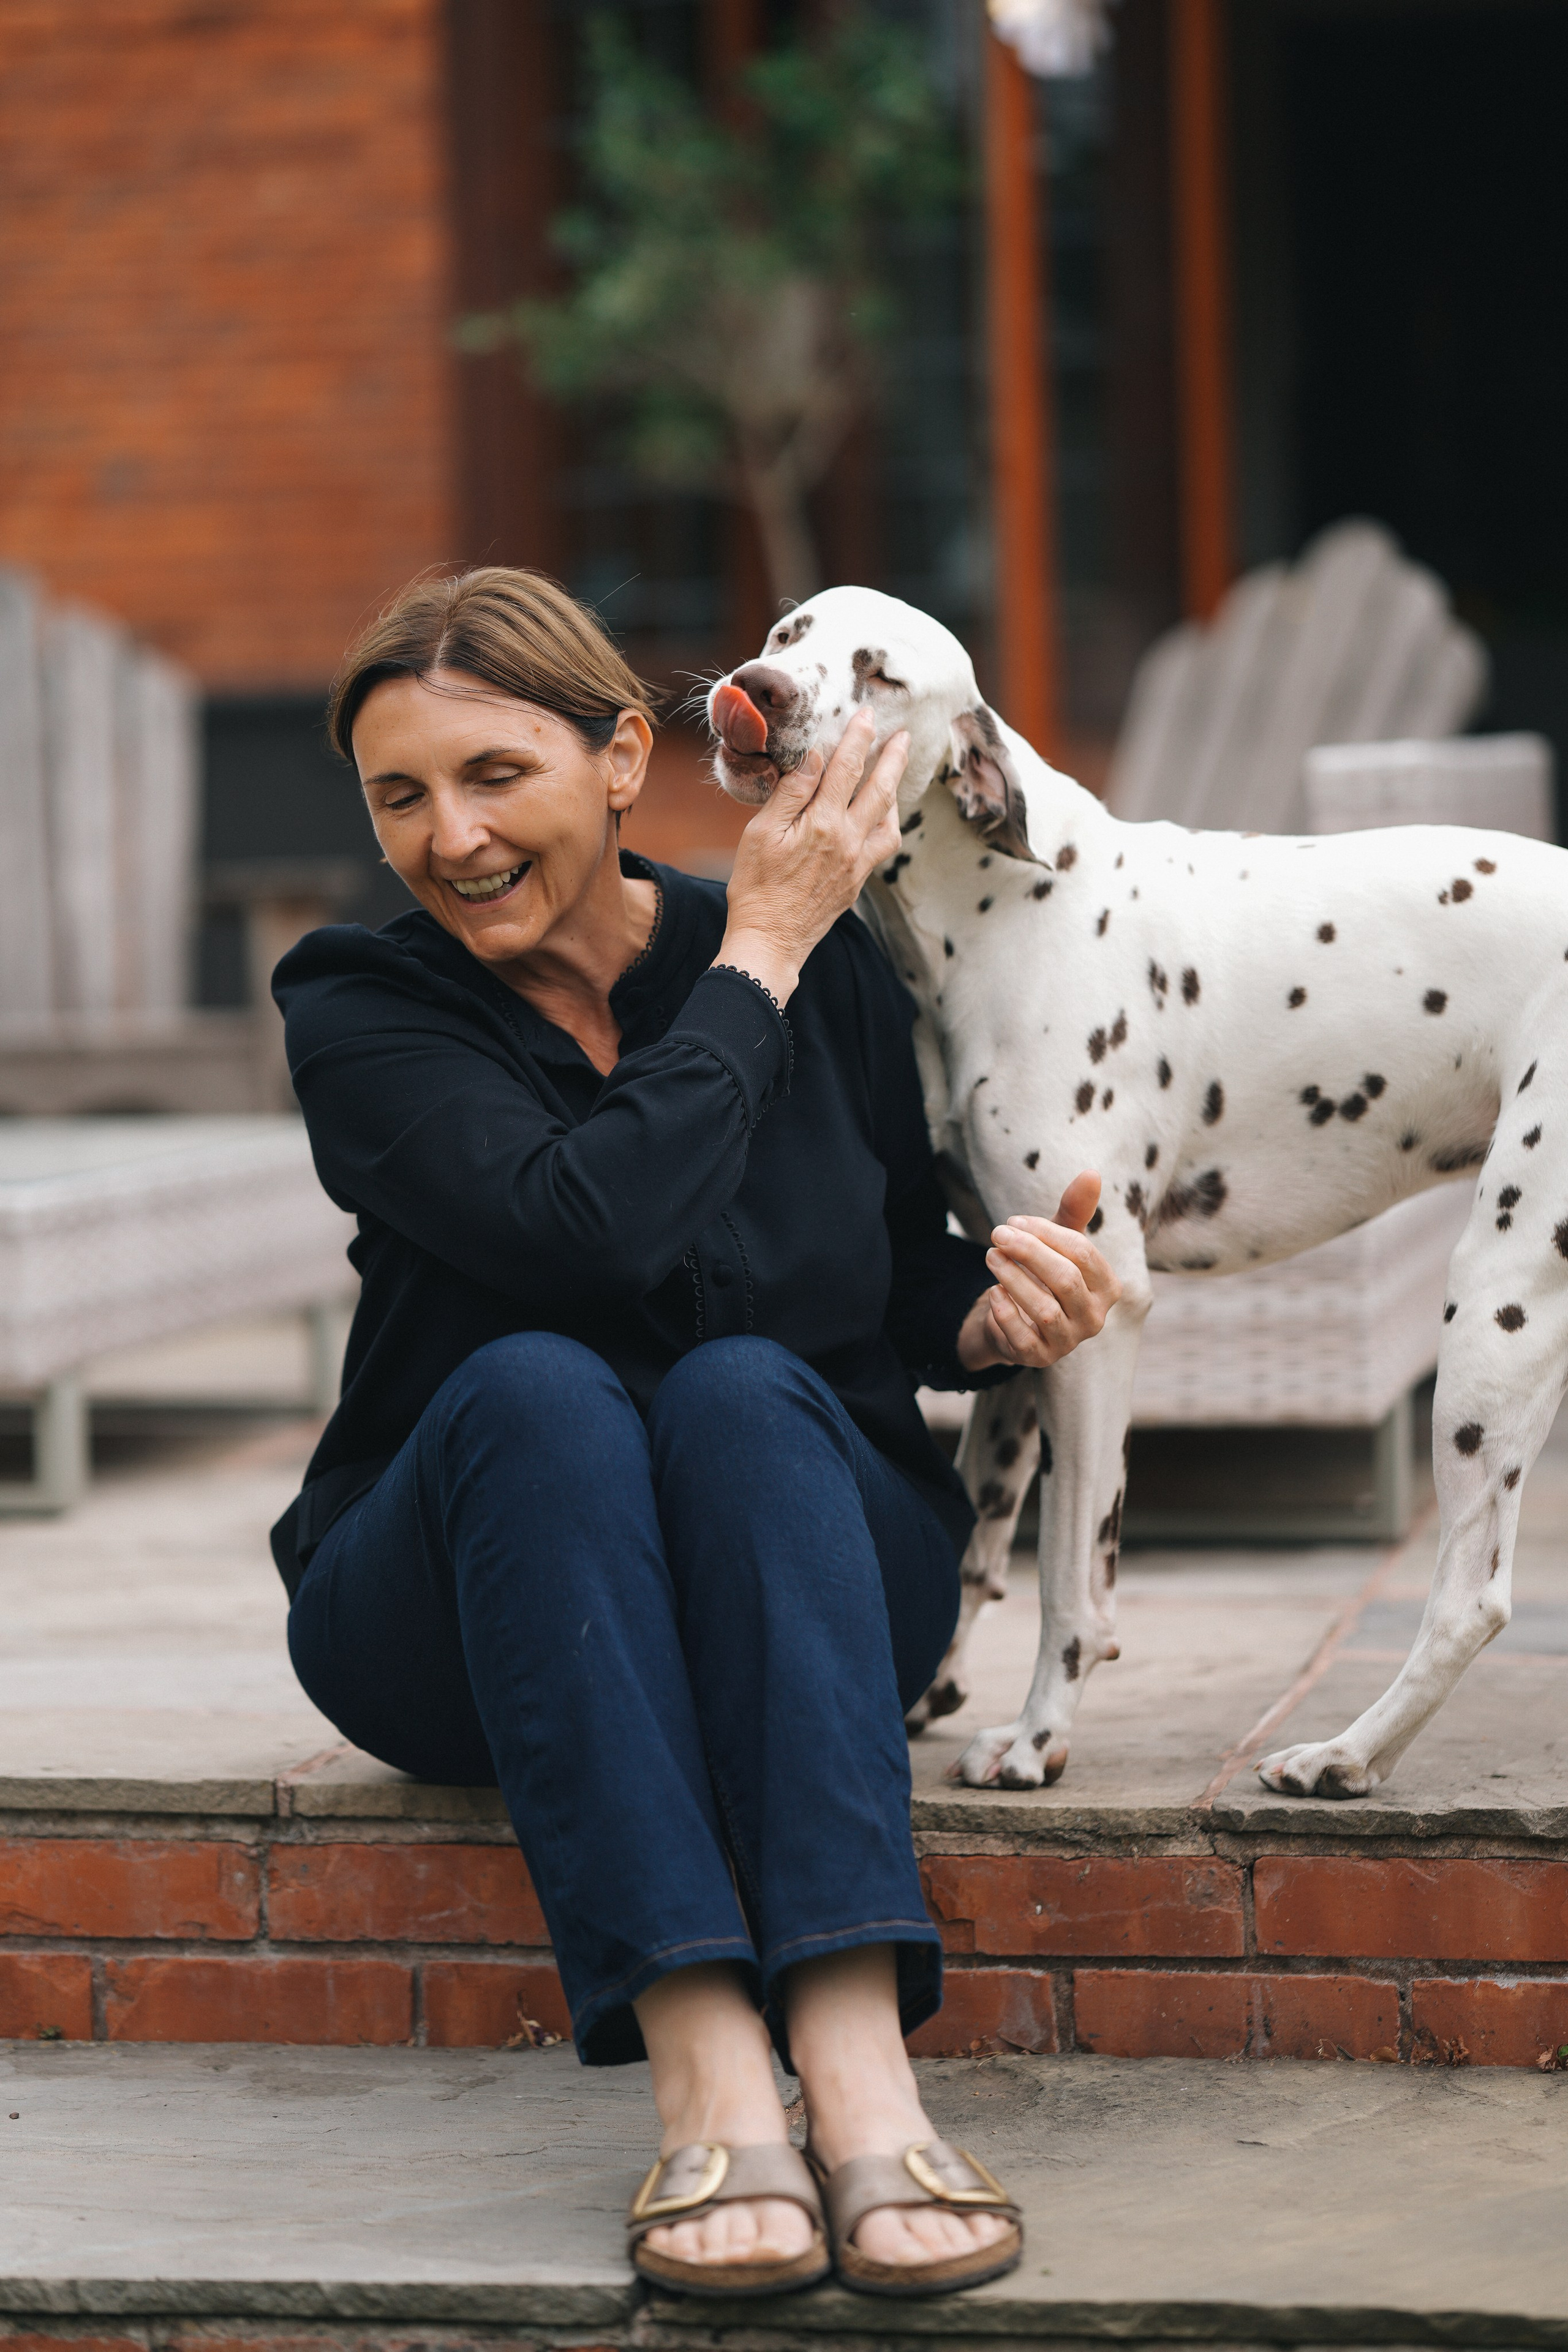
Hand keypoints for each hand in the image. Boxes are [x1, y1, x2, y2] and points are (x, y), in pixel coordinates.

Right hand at [715, 708, 907, 1002]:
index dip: (858, 737)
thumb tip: (815, 756)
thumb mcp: (761, 833)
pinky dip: (889, 823)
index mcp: (824, 824)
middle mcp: (849, 841)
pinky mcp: (857, 881)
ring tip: (895, 771)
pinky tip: (882, 816)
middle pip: (880, 789)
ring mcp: (858, 863)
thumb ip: (791, 792)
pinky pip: (884, 846)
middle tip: (902, 735)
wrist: (770, 941)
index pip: (847, 768)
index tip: (865, 715)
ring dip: (896, 790)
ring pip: (889, 818)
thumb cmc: (756, 887)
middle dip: (892, 757)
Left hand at [956, 1173, 1120, 1372]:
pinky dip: (1005, 1311)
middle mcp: (1095, 1318)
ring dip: (1012, 1278)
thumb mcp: (1057, 1241)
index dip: (1046, 1233)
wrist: (1016, 1318)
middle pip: (1065, 1279)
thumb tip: (1091, 1173)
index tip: (1015, 1221)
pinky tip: (993, 1290)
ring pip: (1043, 1309)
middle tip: (997, 1234)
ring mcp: (1068, 1342)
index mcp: (1107, 1287)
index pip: (1082, 1254)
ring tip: (990, 1256)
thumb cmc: (1044, 1273)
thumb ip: (1074, 1211)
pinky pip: (1021, 1336)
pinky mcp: (1039, 1358)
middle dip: (1028, 1252)